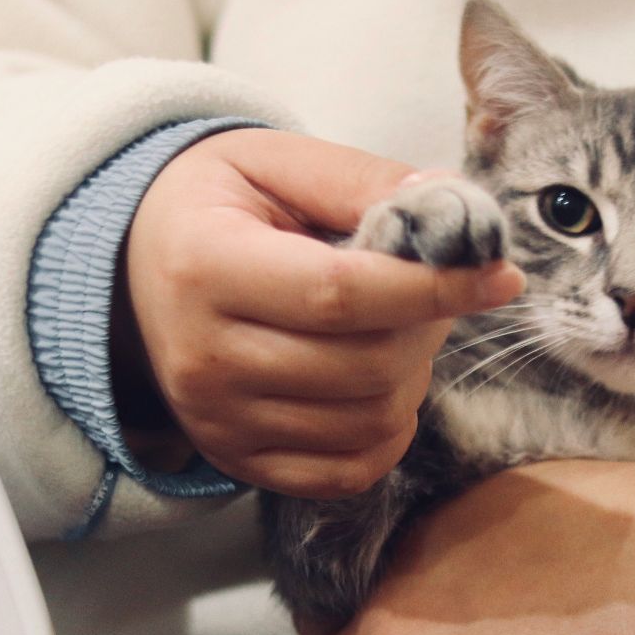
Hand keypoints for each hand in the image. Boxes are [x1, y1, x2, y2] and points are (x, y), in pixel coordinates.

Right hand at [114, 129, 523, 497]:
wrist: (135, 265)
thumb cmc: (217, 205)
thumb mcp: (275, 162)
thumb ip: (363, 180)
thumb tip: (456, 209)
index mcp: (206, 267)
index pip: (342, 294)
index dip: (434, 288)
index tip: (499, 276)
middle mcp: (202, 357)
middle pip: (364, 366)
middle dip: (425, 328)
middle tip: (428, 292)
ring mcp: (217, 420)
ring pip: (367, 421)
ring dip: (412, 376)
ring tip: (394, 330)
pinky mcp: (236, 460)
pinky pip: (347, 472)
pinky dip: (387, 434)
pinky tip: (380, 384)